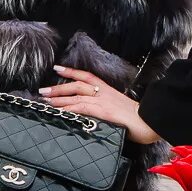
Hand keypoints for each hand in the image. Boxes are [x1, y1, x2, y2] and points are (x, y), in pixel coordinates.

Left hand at [39, 65, 160, 145]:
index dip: (72, 71)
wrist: (149, 122)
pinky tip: (58, 112)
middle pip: (76, 86)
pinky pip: (80, 108)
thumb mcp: (119, 110)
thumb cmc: (138, 119)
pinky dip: (67, 109)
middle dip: (58, 88)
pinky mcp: (101, 111)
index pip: (87, 76)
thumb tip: (93, 114)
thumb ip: (106, 109)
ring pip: (75, 97)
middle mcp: (103, 93)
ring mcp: (102, 101)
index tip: (58, 68)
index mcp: (108, 90)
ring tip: (45, 101)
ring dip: (58, 99)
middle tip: (43, 91)